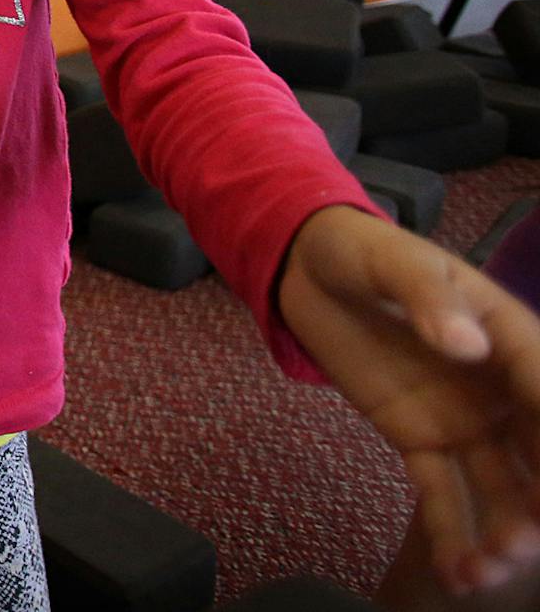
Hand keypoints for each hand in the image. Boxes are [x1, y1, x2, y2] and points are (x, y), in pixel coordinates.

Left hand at [279, 205, 539, 595]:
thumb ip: (430, 300)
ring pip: (500, 484)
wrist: (309, 267)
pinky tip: (457, 574)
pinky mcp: (420, 439)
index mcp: (510, 337)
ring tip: (487, 568)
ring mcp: (464, 419)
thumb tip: (469, 345)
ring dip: (504, 529)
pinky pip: (443, 491)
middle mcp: (501, 388)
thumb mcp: (392, 262)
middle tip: (526, 542)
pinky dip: (451, 533)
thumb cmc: (363, 253)